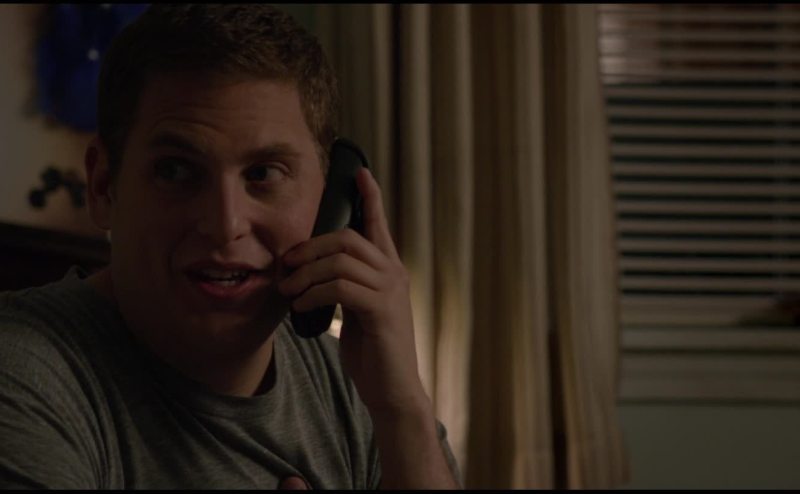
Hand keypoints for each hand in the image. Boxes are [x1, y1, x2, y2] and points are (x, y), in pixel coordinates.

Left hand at [278, 168, 429, 415]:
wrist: (391, 388)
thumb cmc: (371, 348)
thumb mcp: (356, 309)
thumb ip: (343, 284)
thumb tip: (308, 268)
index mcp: (388, 269)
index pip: (378, 224)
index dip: (369, 197)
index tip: (359, 171)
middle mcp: (394, 273)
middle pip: (348, 238)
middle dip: (310, 246)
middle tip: (286, 265)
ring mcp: (390, 291)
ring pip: (341, 261)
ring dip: (305, 273)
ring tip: (287, 291)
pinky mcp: (382, 311)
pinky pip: (340, 287)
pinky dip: (313, 294)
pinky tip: (301, 307)